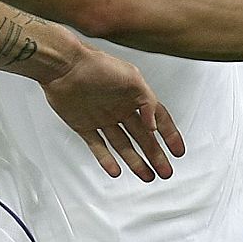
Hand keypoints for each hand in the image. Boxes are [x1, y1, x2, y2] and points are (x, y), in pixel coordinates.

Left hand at [39, 46, 185, 180]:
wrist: (64, 67)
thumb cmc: (96, 65)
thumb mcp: (132, 79)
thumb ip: (148, 102)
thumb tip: (154, 126)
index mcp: (134, 96)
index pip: (158, 118)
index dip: (170, 135)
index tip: (178, 151)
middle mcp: (120, 108)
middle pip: (143, 137)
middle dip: (155, 155)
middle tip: (165, 171)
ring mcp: (103, 119)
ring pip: (123, 146)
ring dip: (136, 161)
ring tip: (147, 175)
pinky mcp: (84, 126)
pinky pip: (98, 147)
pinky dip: (107, 160)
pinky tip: (116, 170)